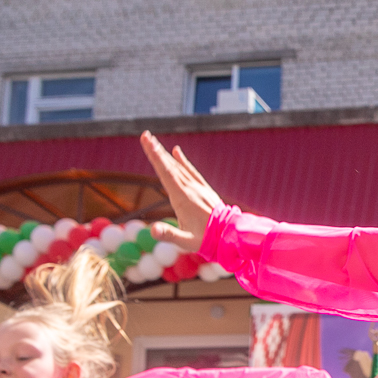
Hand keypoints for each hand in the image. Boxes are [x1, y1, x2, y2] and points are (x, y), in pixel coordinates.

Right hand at [140, 132, 225, 250]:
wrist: (231, 235)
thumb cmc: (207, 240)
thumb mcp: (186, 242)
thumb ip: (169, 234)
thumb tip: (153, 230)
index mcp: (183, 198)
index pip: (166, 173)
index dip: (156, 157)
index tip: (147, 141)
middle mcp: (191, 189)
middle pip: (171, 166)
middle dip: (157, 151)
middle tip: (145, 135)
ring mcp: (198, 188)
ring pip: (180, 167)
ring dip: (166, 154)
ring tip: (154, 141)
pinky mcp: (204, 190)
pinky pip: (191, 172)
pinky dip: (182, 161)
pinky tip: (176, 152)